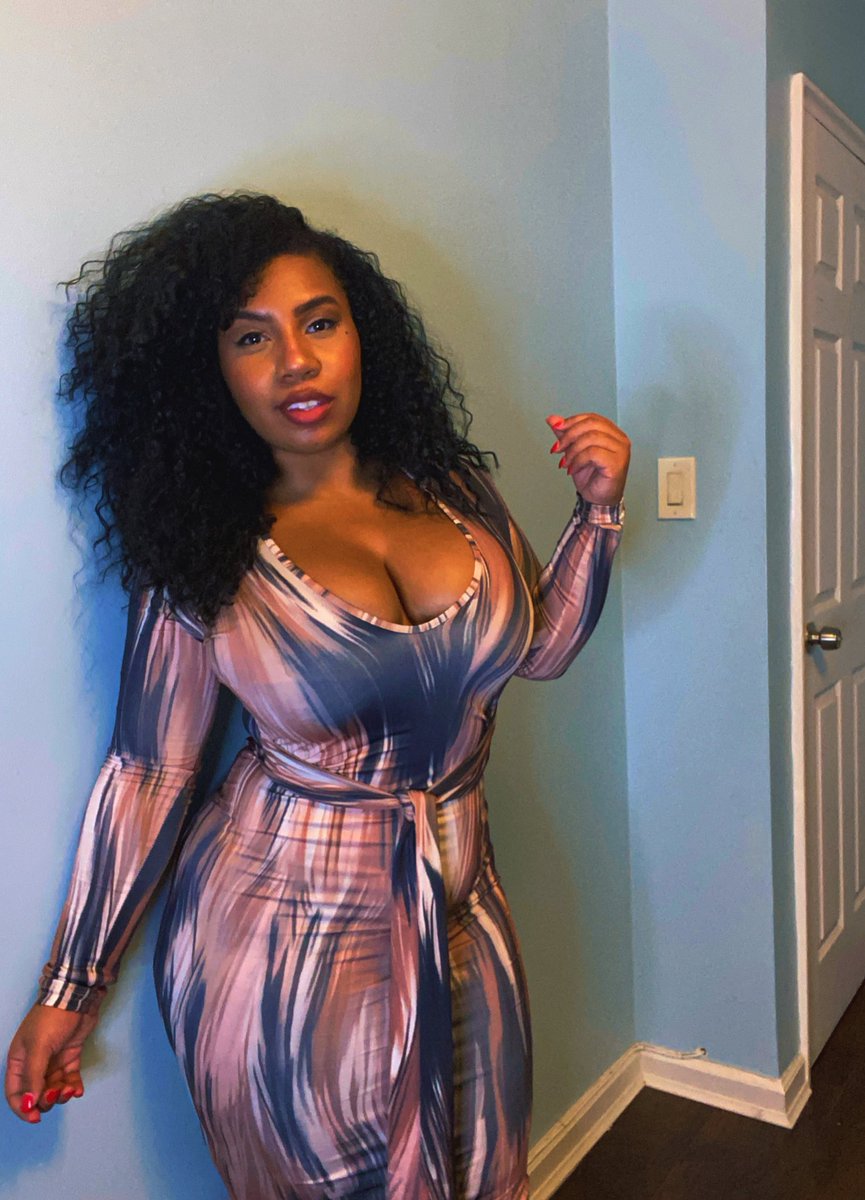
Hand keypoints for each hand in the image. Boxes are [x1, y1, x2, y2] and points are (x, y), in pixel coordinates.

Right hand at [5, 1001, 100, 1123]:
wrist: (77, 997)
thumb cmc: (52, 1019)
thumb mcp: (38, 1047)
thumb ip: (33, 1077)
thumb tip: (29, 1105)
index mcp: (19, 1061)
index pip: (15, 1093)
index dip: (23, 1108)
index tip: (36, 1117)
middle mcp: (34, 1064)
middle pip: (36, 1094)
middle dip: (46, 1099)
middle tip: (57, 1093)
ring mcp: (53, 1061)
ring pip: (54, 1088)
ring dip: (62, 1094)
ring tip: (70, 1089)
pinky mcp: (70, 1057)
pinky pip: (69, 1079)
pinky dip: (73, 1087)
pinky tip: (78, 1090)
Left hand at [546, 412, 630, 505]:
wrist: (597, 499)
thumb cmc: (590, 477)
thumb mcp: (574, 451)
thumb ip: (566, 434)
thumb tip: (552, 419)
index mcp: (612, 432)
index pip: (592, 418)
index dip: (572, 421)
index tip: (556, 428)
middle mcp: (620, 439)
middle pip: (591, 425)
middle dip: (569, 435)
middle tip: (557, 448)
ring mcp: (621, 451)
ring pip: (591, 438)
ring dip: (572, 451)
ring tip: (565, 463)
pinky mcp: (617, 463)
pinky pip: (593, 453)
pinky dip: (577, 461)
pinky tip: (572, 470)